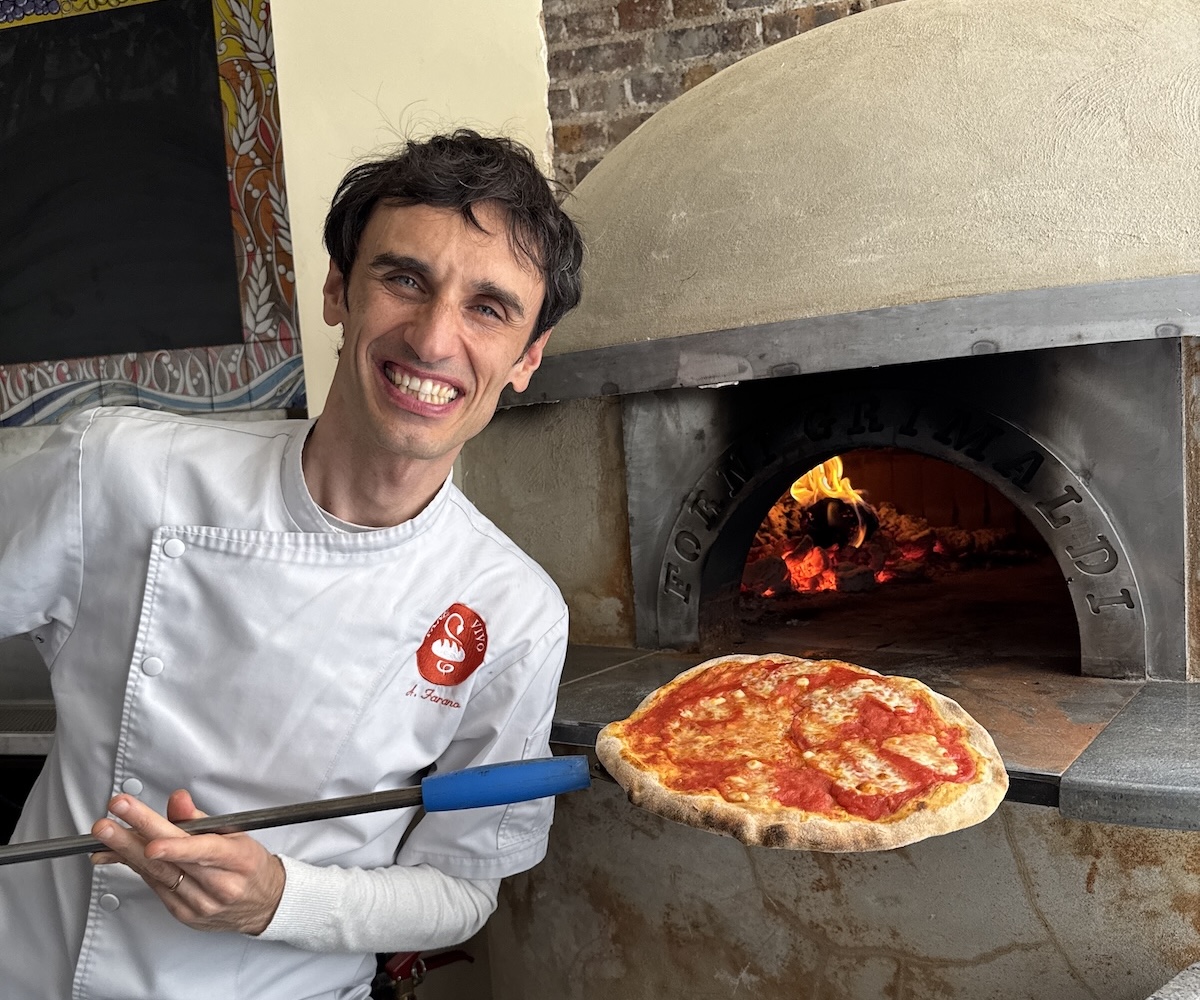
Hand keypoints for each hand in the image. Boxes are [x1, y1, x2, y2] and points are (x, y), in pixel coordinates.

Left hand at [91, 789, 285, 935]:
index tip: (150, 840)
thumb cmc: (249, 864)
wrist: (264, 903)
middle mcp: (219, 886)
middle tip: (107, 825)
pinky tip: (120, 854)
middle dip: (133, 840)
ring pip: (157, 876)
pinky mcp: (185, 915)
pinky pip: (156, 888)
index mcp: (237, 860)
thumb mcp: (237, 832)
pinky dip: (138, 868)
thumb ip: (202, 818)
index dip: (174, 847)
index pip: (202, 851)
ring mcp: (200, 904)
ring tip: (104, 836)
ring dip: (126, 853)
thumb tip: (178, 800)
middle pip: (169, 863)